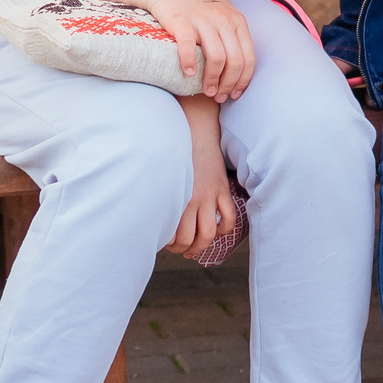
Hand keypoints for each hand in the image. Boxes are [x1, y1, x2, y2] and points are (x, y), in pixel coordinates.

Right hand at [142, 0, 255, 100]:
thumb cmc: (196, 7)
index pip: (248, 57)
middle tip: (219, 97)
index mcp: (237, 21)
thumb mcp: (222, 16)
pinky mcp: (181, 20)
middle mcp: (224, 20)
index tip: (235, 94)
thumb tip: (237, 72)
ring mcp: (203, 20)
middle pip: (235, 61)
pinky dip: (190, 63)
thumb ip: (232, 37)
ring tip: (206, 91)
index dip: (243, 80)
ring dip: (212, 79)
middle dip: (228, 84)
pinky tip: (188, 74)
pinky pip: (189, 46)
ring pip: (217, 57)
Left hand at [164, 135, 238, 257]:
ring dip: (201, 247)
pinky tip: (217, 231)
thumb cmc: (175, 156)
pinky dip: (224, 230)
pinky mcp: (222, 191)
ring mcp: (209, 196)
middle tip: (178, 249)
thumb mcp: (163, 179)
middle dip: (182, 249)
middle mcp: (191, 200)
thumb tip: (154, 221)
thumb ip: (161, 200)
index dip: (167, 244)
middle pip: (188, 239)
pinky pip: (228, 218)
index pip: (170, 234)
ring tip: (195, 248)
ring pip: (208, 234)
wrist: (195, 134)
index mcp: (174, 198)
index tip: (164, 243)